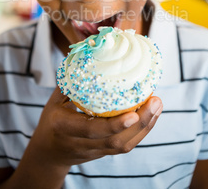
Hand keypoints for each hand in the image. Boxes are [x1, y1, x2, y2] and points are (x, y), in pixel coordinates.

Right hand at [33, 87, 162, 167]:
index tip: (133, 114)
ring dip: (146, 126)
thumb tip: (90, 55)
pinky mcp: (104, 153)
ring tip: (158, 104)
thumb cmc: (52, 118)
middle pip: (115, 141)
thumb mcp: (55, 99)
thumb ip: (71, 82)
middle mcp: (81, 144)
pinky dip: (142, 130)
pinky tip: (152, 113)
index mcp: (65, 128)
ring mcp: (95, 152)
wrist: (49, 152)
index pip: (92, 130)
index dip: (114, 125)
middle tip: (156, 101)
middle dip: (141, 123)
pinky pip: (125, 145)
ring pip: (124, 145)